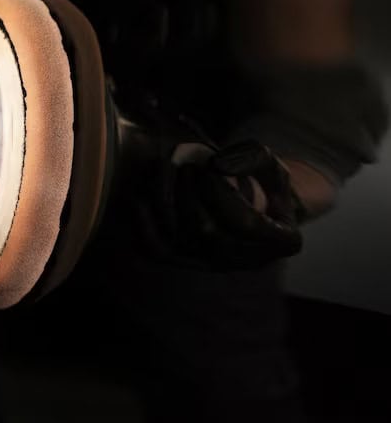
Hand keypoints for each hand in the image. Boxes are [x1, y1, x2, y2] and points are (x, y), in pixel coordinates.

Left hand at [146, 141, 303, 269]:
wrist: (252, 206)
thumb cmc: (263, 183)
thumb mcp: (272, 164)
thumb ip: (253, 157)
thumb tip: (217, 165)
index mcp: (282, 241)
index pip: (244, 223)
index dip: (221, 192)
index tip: (210, 166)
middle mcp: (250, 260)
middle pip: (208, 234)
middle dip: (190, 195)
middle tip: (186, 168)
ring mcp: (218, 265)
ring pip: (183, 243)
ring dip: (168, 204)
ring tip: (167, 174)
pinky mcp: (189, 263)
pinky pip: (159, 253)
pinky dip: (144, 228)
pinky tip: (139, 200)